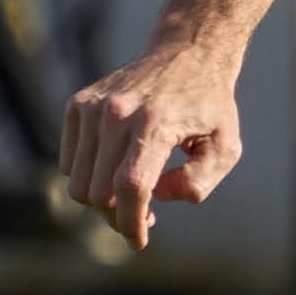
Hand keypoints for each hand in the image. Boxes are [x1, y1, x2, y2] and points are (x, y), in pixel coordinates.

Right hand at [64, 35, 244, 248]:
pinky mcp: (78, 105)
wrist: (184, 53)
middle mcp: (117, 112)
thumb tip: (158, 197)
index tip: (140, 242)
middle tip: (146, 215)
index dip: (132, 223)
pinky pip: (70, 163)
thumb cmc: (208, 105)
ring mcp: (92, 107)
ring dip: (102, 200)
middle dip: (119, 216)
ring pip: (78, 182)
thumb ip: (200, 180)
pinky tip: (116, 168)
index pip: (131, 187)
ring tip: (133, 192)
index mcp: (155, 122)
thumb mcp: (226, 146)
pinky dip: (89, 176)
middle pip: (99, 192)